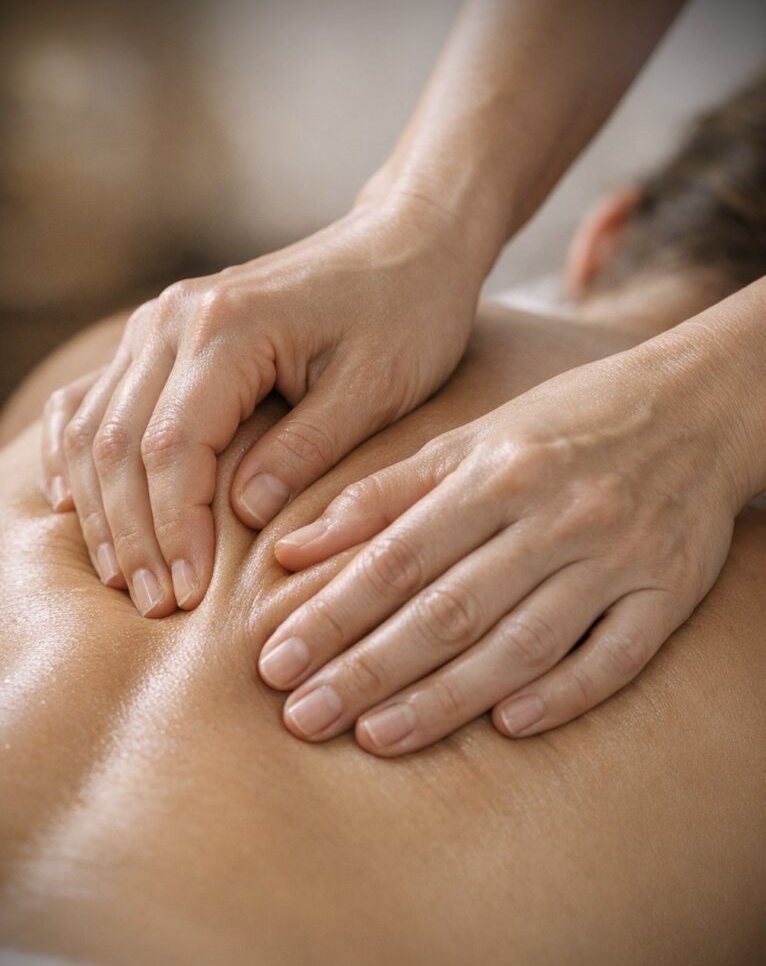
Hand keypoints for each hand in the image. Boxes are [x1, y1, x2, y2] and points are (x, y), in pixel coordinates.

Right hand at [42, 192, 484, 616]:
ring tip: (124, 577)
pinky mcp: (165, 332)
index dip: (173, 531)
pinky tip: (77, 501)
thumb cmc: (405, 314)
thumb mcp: (376, 388)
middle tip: (153, 605)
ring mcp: (162, 321)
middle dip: (132, 534)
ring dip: (102, 506)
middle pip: (119, 443)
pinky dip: (80, 452)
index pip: (171, 449)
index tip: (188, 596)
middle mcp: (175, 318)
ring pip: (97, 423)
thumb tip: (243, 515)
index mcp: (227, 328)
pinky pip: (99, 395)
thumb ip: (306, 450)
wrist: (405, 245)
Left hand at [259, 330, 751, 754]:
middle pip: (449, 607)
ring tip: (377, 737)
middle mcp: (553, 515)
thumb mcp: (468, 439)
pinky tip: (508, 727)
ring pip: (522, 642)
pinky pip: (616, 655)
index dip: (333, 612)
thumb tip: (288, 548)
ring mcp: (615, 557)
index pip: (397, 555)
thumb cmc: (565, 423)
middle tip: (304, 718)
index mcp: (495, 472)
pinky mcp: (668, 591)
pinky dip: (565, 693)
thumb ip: (380, 495)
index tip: (276, 661)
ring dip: (446, 697)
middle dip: (369, 669)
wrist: (698, 405)